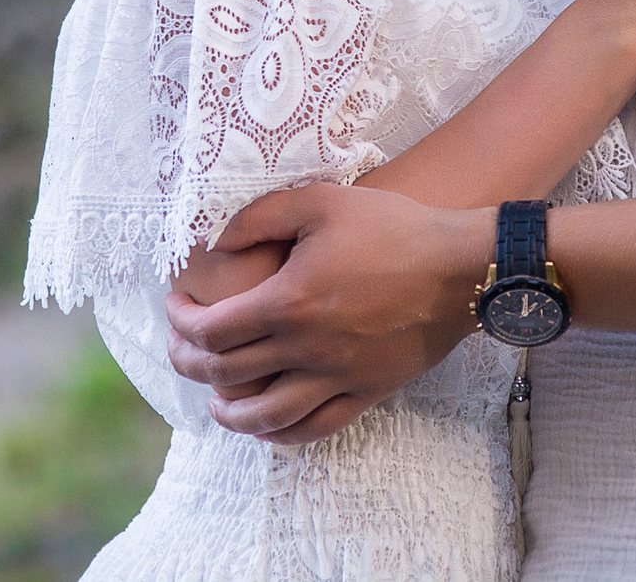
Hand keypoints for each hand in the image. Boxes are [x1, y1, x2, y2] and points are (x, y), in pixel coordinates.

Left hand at [165, 184, 488, 444]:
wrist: (461, 266)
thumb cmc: (392, 227)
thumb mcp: (320, 201)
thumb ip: (259, 218)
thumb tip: (216, 245)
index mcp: (288, 302)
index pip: (211, 331)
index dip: (181, 323)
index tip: (175, 309)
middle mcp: (306, 348)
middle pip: (227, 374)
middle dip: (189, 364)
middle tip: (179, 349)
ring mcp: (337, 377)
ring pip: (266, 417)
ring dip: (229, 414)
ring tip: (216, 401)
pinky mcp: (366, 392)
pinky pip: (315, 428)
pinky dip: (281, 434)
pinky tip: (268, 426)